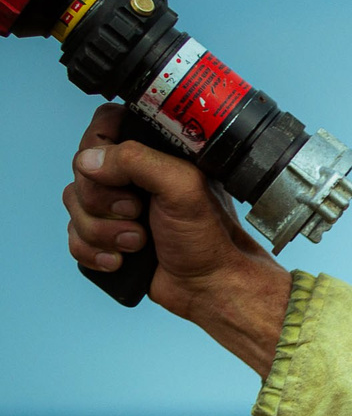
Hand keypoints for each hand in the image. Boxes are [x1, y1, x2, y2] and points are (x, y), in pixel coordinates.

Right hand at [63, 103, 290, 375]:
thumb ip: (138, 161)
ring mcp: (116, 209)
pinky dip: (94, 253)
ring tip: (139, 243)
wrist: (213, 287)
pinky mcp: (107, 238)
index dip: (101, 151)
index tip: (121, 176)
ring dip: (103, 231)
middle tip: (139, 215)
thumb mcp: (183, 187)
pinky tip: (121, 260)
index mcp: (153, 154)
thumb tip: (89, 161)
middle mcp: (131, 177)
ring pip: (75, 206)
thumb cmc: (209, 238)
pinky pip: (74, 238)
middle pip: (81, 171)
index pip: (103, 128)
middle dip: (104, 201)